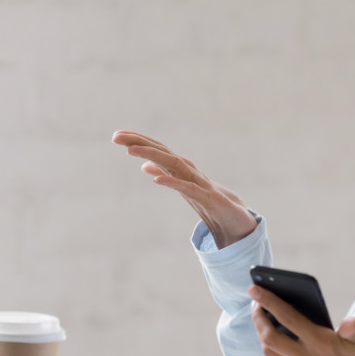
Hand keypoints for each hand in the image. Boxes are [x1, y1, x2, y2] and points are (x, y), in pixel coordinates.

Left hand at [112, 130, 256, 247]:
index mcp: (182, 171)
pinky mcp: (210, 198)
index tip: (117, 135)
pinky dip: (173, 182)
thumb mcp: (184, 190)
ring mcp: (201, 183)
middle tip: (116, 136)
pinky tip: (156, 179)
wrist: (238, 220)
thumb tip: (145, 167)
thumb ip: (166, 176)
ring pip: (175, 165)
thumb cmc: (211, 203)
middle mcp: (190, 172)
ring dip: (153, 156)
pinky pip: (189, 189)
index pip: (158, 152)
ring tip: (130, 150)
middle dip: (140, 143)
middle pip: (163, 153)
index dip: (139, 142)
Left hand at [249, 285, 354, 355]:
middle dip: (258, 318)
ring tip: (262, 318)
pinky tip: (274, 337)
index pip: (288, 319)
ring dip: (262, 335)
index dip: (269, 301)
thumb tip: (350, 322)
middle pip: (270, 339)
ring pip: (271, 354)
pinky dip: (273, 349)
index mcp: (324, 344)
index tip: (255, 288)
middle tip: (255, 303)